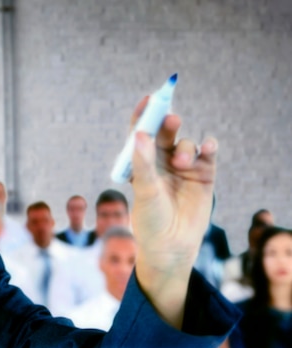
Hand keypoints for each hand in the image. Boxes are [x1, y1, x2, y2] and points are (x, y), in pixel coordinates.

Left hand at [130, 98, 217, 327]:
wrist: (171, 247)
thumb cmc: (150, 221)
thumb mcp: (144, 191)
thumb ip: (143, 163)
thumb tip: (139, 134)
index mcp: (141, 163)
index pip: (141, 133)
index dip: (144, 115)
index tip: (148, 99)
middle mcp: (161, 162)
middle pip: (165, 133)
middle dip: (167, 122)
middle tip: (170, 118)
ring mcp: (183, 168)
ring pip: (186, 143)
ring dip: (184, 146)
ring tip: (180, 162)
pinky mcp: (203, 176)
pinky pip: (207, 154)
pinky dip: (208, 147)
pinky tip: (207, 147)